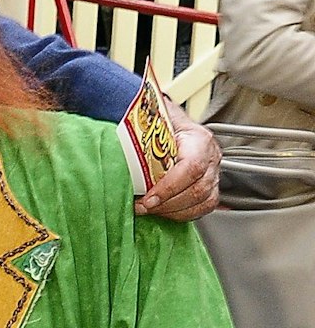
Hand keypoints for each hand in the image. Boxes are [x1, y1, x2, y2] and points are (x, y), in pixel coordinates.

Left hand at [136, 102, 220, 220]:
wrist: (171, 120)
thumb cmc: (162, 118)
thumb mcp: (151, 114)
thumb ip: (137, 121)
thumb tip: (113, 123)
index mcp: (198, 138)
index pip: (191, 167)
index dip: (170, 186)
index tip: (148, 198)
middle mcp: (211, 156)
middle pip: (197, 189)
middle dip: (167, 203)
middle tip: (142, 206)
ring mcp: (213, 173)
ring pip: (202, 202)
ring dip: (172, 210)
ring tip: (148, 209)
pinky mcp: (210, 187)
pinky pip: (202, 208)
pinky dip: (181, 213)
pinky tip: (162, 211)